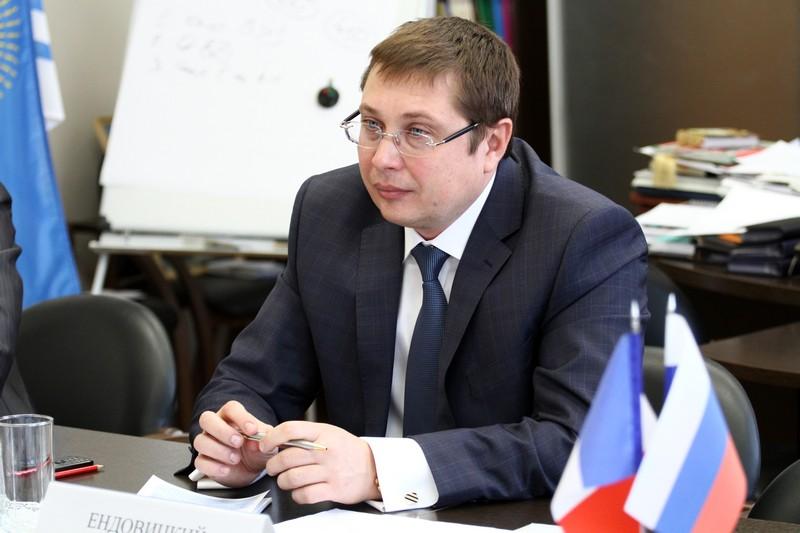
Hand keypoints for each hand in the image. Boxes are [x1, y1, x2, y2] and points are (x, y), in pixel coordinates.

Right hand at [193, 400, 273, 486]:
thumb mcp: (266, 442)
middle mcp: (215, 427)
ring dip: (218, 450)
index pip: (231, 408)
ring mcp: (207, 443)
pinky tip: (227, 470)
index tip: (253, 430)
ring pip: (200, 441)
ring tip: (236, 458)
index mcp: (231, 416)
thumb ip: (264, 438)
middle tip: (239, 442)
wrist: (252, 470)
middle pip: (207, 419)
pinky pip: (200, 462)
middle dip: (222, 431)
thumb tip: (256, 441)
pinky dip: (214, 467)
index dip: (241, 417)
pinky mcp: (204, 461)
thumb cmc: (257, 449)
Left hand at [262, 421, 379, 503]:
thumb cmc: (348, 451)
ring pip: (292, 478)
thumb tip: (278, 440)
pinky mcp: (334, 489)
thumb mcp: (330, 434)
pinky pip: (305, 495)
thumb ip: (307, 436)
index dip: (272, 438)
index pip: (291, 430)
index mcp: (324, 433)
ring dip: (283, 482)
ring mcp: (330, 471)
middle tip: (272, 468)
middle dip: (273, 465)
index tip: (265, 445)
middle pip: (287, 458)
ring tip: (285, 480)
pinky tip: (299, 492)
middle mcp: (326, 451)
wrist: (375, 467)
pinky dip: (297, 495)